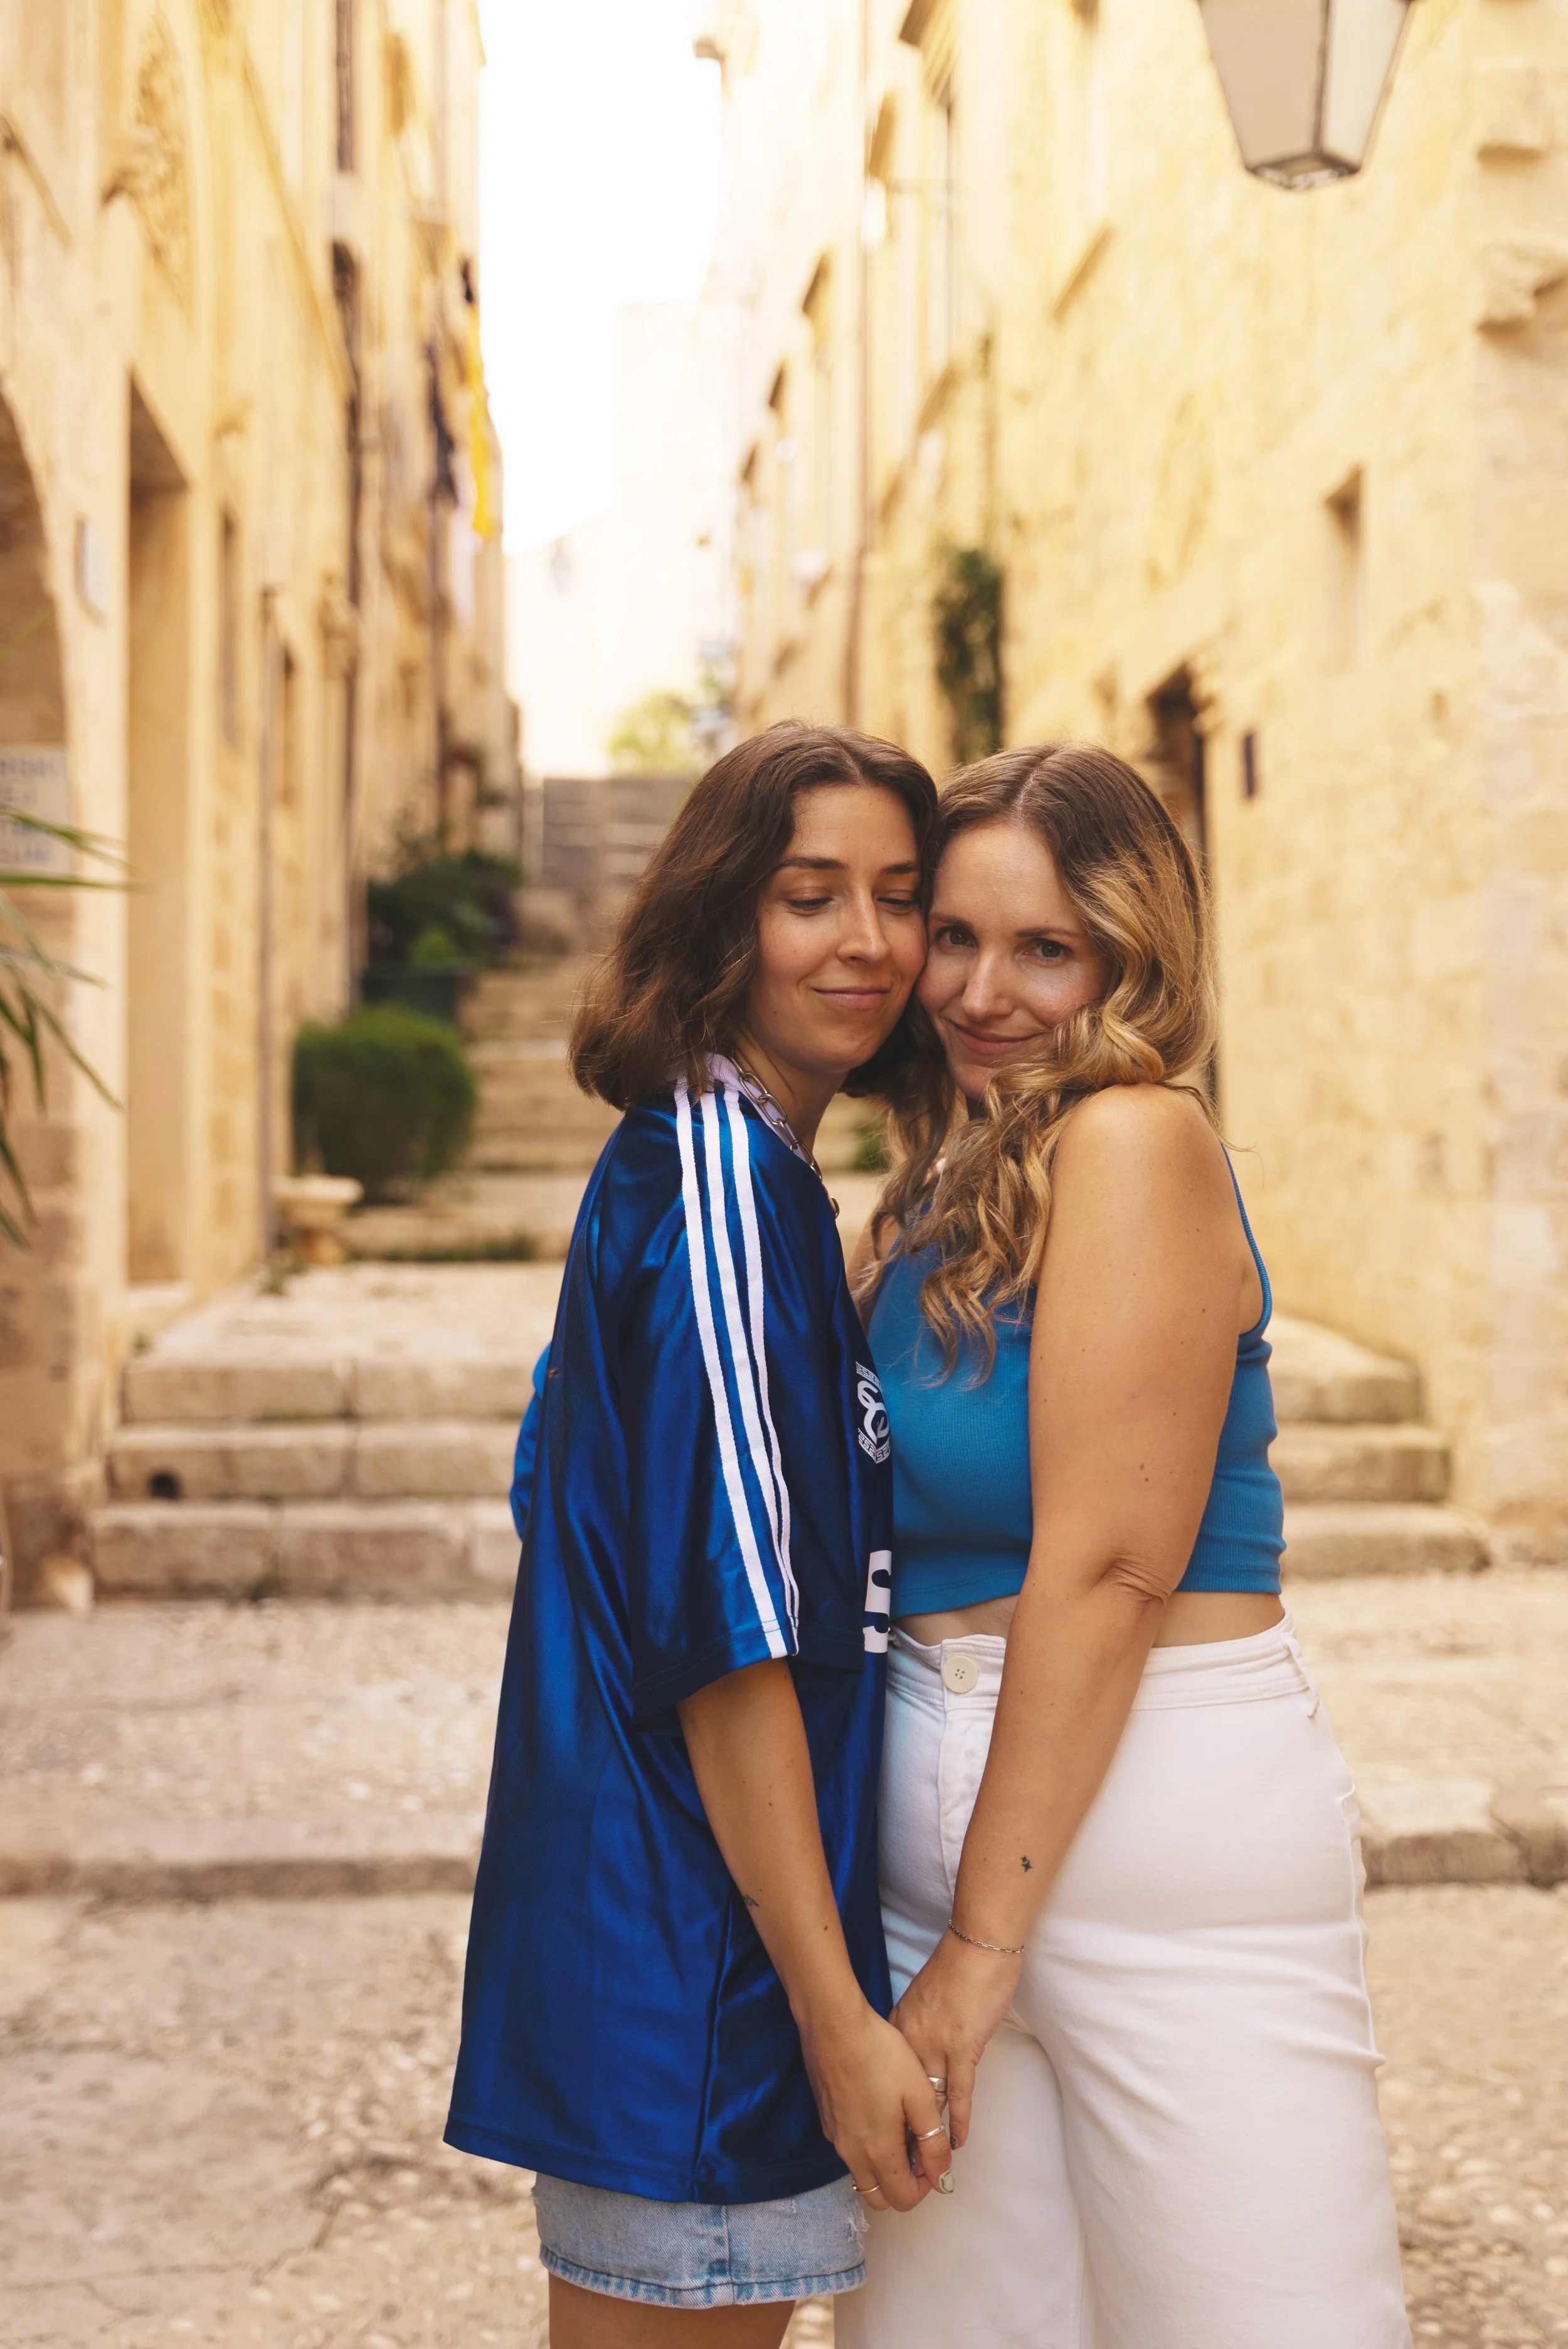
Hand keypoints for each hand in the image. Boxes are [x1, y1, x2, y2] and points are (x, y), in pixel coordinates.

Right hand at [799, 2001, 952, 2211]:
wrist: (835, 2026)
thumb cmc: (883, 2056)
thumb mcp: (920, 2096)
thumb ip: (933, 2142)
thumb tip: (942, 2178)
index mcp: (878, 2153)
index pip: (904, 2200)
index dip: (926, 2186)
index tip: (934, 2156)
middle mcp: (852, 2155)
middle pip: (879, 2197)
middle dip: (903, 2184)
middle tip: (918, 2149)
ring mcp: (835, 2138)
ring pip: (862, 2174)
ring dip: (885, 2166)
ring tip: (900, 2126)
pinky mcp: (826, 2120)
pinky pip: (850, 2151)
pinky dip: (867, 2148)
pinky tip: (877, 2109)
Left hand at [892, 1930, 1021, 2149]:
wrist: (976, 1947)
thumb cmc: (956, 1970)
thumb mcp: (924, 2002)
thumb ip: (916, 2031)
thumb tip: (916, 2059)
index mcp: (899, 2028)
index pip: (887, 2079)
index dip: (888, 2110)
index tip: (884, 2135)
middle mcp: (910, 2041)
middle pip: (904, 2097)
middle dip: (903, 2131)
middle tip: (902, 2163)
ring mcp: (935, 2046)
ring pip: (929, 2101)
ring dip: (929, 2135)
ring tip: (927, 2166)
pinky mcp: (962, 2048)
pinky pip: (958, 2095)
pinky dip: (958, 2121)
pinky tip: (956, 2144)